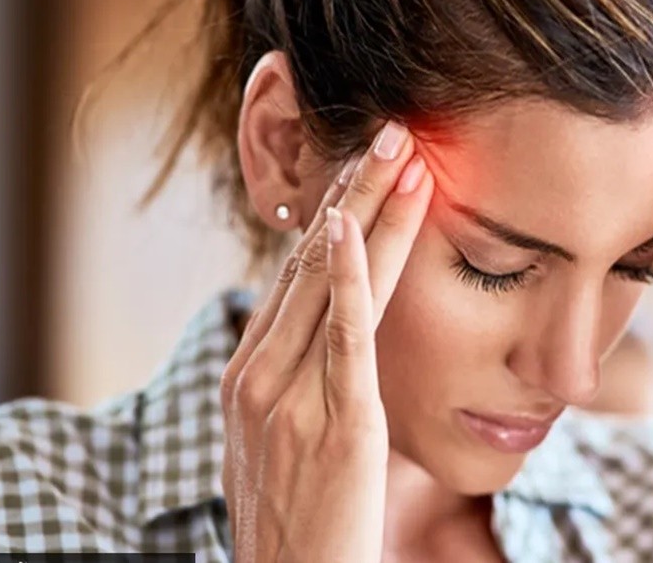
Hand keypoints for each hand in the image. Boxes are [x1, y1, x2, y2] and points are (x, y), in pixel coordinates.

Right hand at [219, 122, 432, 562]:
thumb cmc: (299, 521)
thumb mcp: (284, 442)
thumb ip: (301, 384)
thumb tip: (330, 339)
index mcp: (249, 374)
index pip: (296, 275)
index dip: (334, 213)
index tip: (367, 166)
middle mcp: (259, 374)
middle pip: (311, 261)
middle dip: (354, 191)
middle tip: (391, 131)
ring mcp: (289, 397)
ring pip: (330, 282)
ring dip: (368, 211)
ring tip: (403, 153)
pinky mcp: (335, 424)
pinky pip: (341, 337)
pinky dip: (350, 278)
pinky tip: (357, 228)